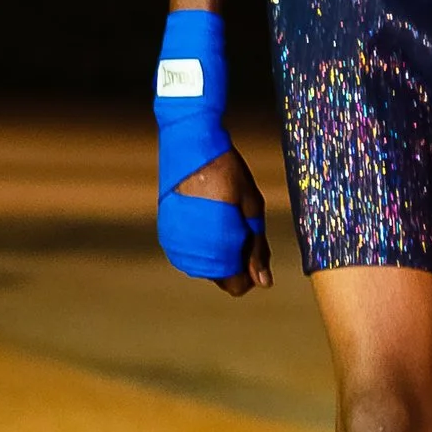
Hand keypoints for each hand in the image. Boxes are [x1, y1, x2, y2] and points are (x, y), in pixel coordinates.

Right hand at [171, 143, 272, 293]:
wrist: (191, 145)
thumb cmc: (228, 173)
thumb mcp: (252, 208)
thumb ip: (258, 248)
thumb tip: (265, 283)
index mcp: (219, 249)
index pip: (237, 286)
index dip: (251, 270)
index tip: (254, 244)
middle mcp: (193, 254)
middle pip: (221, 277)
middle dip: (235, 259)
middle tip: (239, 222)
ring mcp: (176, 245)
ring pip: (205, 266)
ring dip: (217, 252)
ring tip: (222, 216)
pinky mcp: (166, 235)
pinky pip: (188, 253)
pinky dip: (200, 243)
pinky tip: (207, 217)